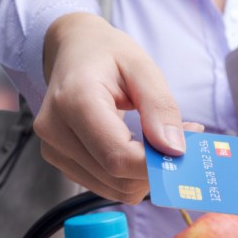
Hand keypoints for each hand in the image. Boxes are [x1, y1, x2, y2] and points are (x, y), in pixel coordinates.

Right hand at [33, 13, 200, 203]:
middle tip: (182, 139)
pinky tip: (140, 148)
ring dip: (145, 174)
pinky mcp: (60, 160)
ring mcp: (53, 149)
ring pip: (113, 188)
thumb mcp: (142, 67)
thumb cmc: (107, 54)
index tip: (184, 149)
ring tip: (159, 140)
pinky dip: (130, 174)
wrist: (73, 50)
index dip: (156, 163)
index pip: (118, 156)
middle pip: (117, 176)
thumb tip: (174, 150)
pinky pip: (105, 184)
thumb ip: (160, 107)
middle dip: (156, 167)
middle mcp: (55, 130)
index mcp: (74, 101)